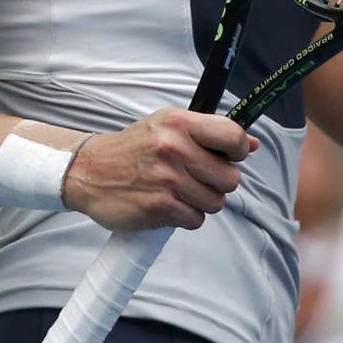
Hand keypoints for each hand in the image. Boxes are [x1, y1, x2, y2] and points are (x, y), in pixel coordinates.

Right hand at [61, 110, 258, 231]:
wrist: (90, 170)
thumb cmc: (135, 147)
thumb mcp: (168, 126)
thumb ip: (209, 133)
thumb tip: (252, 144)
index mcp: (180, 123)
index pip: (232, 136)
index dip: (238, 150)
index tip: (230, 156)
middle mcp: (175, 148)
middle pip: (229, 178)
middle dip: (219, 182)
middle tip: (199, 177)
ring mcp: (167, 179)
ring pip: (215, 202)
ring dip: (202, 201)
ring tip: (181, 190)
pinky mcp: (159, 207)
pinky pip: (196, 219)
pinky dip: (187, 216)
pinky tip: (169, 203)